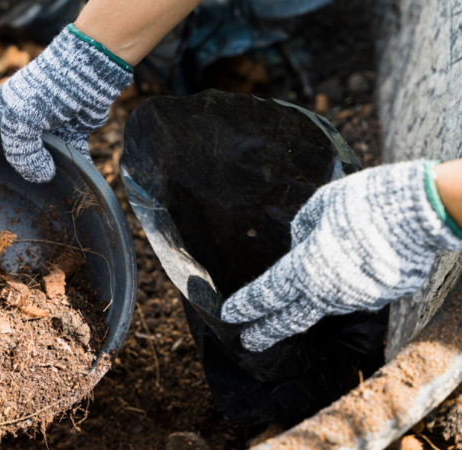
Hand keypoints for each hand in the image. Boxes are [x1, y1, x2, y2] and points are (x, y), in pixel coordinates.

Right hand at [0, 25, 132, 182]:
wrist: (90, 72)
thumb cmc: (46, 88)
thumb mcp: (22, 119)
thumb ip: (21, 152)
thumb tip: (40, 177)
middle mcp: (16, 122)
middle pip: (2, 152)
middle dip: (0, 173)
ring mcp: (42, 130)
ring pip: (36, 160)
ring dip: (40, 176)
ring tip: (35, 198)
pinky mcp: (69, 135)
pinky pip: (68, 158)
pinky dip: (72, 170)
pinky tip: (72, 187)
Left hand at [221, 160, 461, 351]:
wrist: (421, 212)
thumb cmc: (363, 202)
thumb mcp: (320, 205)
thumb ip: (302, 229)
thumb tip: (300, 246)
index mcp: (304, 269)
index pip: (266, 294)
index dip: (246, 306)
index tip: (228, 315)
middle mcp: (328, 292)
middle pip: (291, 319)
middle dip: (268, 331)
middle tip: (249, 342)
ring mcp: (357, 299)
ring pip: (327, 302)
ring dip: (315, 296)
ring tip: (317, 277)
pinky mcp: (383, 297)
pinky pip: (356, 291)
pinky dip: (349, 283)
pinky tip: (356, 264)